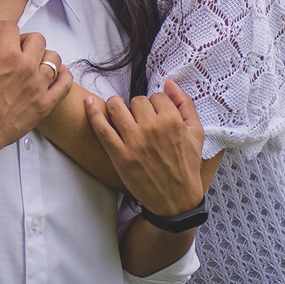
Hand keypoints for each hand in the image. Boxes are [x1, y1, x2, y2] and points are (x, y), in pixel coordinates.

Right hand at [0, 13, 71, 151]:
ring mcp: (39, 86)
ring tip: (33, 59)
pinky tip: (57, 73)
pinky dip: (64, 75)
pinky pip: (65, 84)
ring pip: (53, 59)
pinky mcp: (45, 104)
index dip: (1, 26)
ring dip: (44, 55)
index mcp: (6, 56)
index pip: (11, 28)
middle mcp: (27, 68)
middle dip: (25, 38)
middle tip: (15, 46)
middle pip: (37, 39)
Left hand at [85, 79, 205, 216]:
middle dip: (137, 108)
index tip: (153, 115)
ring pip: (116, 107)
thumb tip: (169, 83)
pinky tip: (88, 103)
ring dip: (116, 106)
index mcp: (173, 121)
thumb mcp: (196, 134)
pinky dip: (93, 113)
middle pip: (136, 101)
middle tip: (139, 121)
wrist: (176, 200)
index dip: (154, 104)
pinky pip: (101, 128)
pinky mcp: (119, 154)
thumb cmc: (186, 166)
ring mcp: (134, 141)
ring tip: (119, 114)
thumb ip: (185, 104)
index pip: (155, 96)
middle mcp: (152, 128)